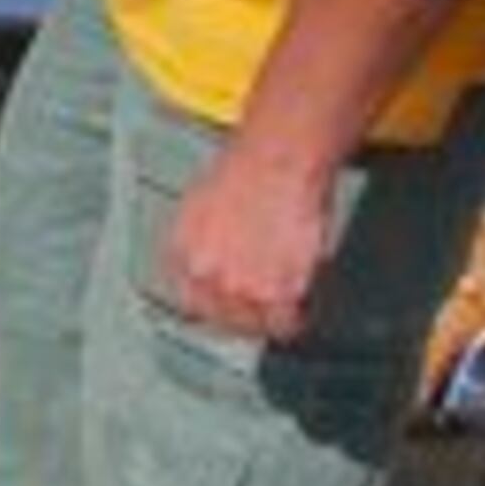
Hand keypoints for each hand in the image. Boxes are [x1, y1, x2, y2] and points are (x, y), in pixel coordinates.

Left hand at [158, 146, 335, 342]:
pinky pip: (287, 323)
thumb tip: (214, 266)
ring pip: (257, 325)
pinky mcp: (278, 291)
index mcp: (183, 253)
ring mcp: (240, 286)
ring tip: (286, 298)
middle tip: (266, 303)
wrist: (279, 160)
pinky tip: (301, 301)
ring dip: (271, 317)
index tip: (232, 308)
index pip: (192, 303)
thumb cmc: (248, 171)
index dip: (217, 307)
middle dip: (246, 314)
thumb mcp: (201, 207)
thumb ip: (203, 245)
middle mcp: (205, 274)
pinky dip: (297, 318)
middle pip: (225, 319)